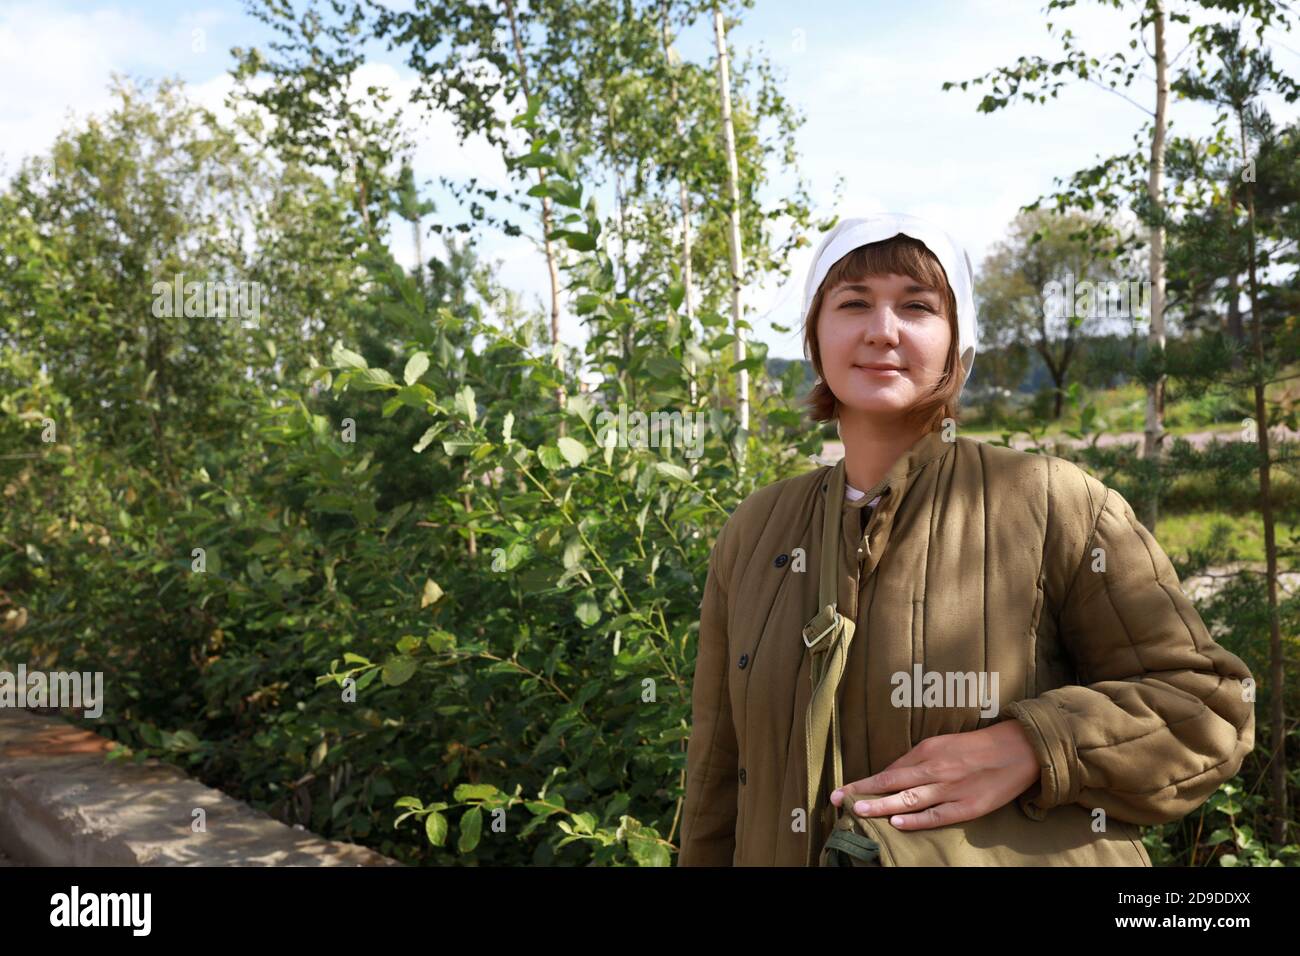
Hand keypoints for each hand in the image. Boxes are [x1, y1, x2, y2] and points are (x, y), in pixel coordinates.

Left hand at [829, 720, 1040, 830]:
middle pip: (892, 782)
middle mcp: (935, 769)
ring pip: (910, 799)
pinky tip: (898, 823)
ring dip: (883, 806)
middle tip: (838, 801)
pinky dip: (917, 820)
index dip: (863, 782)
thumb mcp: (941, 745)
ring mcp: (951, 789)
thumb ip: (915, 761)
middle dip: (864, 793)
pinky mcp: (967, 806)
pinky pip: (937, 815)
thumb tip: (889, 775)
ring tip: (859, 812)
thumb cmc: (975, 747)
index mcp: (927, 751)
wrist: (1016, 749)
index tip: (840, 792)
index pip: (888, 771)